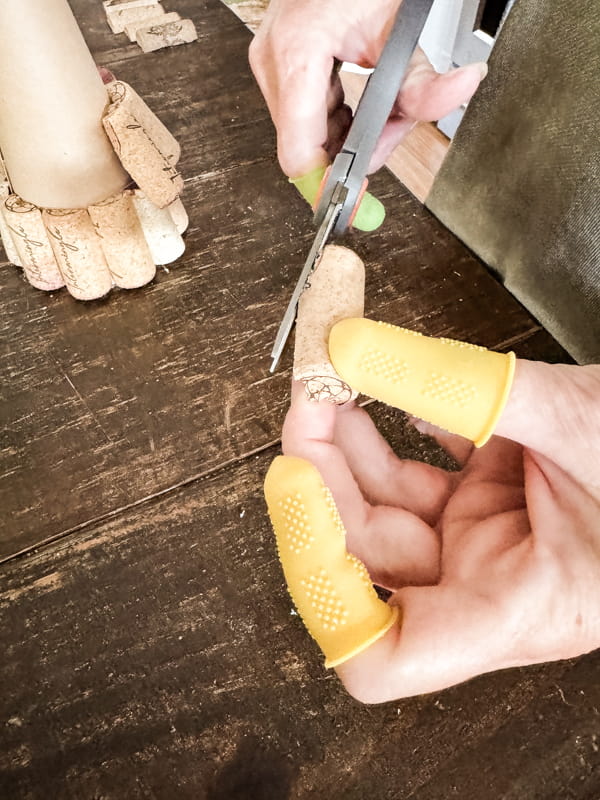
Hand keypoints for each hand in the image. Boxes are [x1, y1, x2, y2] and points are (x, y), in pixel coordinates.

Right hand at [249, 0, 486, 176]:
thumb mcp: (399, 29)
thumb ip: (426, 79)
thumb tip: (461, 90)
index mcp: (297, 52)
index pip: (299, 150)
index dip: (327, 184)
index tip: (352, 204)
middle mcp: (274, 61)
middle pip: (306, 147)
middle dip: (353, 152)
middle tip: (390, 137)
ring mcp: (271, 65)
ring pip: (307, 137)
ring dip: (349, 138)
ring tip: (383, 114)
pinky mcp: (278, 69)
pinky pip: (306, 118)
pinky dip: (339, 122)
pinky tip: (361, 108)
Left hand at [267, 325, 599, 700]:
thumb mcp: (576, 419)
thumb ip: (456, 384)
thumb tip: (354, 345)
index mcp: (515, 611)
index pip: (384, 655)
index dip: (323, 589)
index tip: (294, 491)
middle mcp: (487, 584)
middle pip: (362, 553)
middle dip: (321, 474)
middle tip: (309, 394)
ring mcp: (482, 539)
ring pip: (381, 503)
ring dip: (347, 440)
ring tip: (334, 373)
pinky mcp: (486, 499)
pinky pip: (417, 468)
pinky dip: (392, 425)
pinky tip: (382, 382)